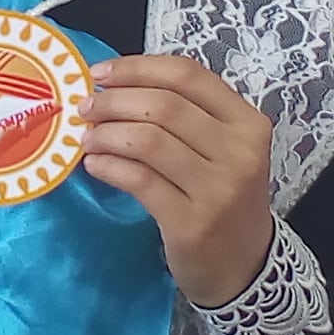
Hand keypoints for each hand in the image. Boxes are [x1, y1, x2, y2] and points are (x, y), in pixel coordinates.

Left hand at [83, 54, 276, 307]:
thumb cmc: (224, 197)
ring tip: (87, 137)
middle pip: (163, 105)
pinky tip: (94, 164)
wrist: (244, 265)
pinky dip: (109, 167)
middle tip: (85, 107)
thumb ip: (185, 116)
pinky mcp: (191, 222)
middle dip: (114, 100)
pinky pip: (139, 180)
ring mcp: (218, 189)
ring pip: (148, 140)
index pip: (187, 76)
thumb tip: (114, 86)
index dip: (137, 68)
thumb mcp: (223, 150)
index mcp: (248, 122)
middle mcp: (240, 152)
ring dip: (106, 133)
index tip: (100, 73)